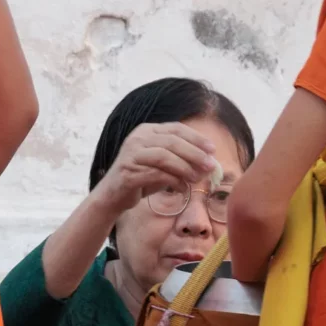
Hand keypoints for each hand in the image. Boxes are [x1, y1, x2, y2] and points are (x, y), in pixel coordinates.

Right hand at [93, 122, 218, 217]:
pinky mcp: (128, 172)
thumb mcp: (162, 165)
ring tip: (197, 178)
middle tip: (210, 165)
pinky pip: (155, 174)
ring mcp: (131, 154)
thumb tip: (208, 163)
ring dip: (184, 167)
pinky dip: (172, 181)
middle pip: (172, 141)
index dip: (196, 138)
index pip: (176, 129)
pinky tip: (181, 189)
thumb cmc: (140, 179)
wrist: (113, 196)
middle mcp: (138, 138)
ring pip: (164, 157)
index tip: (212, 149)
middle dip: (194, 153)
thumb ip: (181, 160)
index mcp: (147, 131)